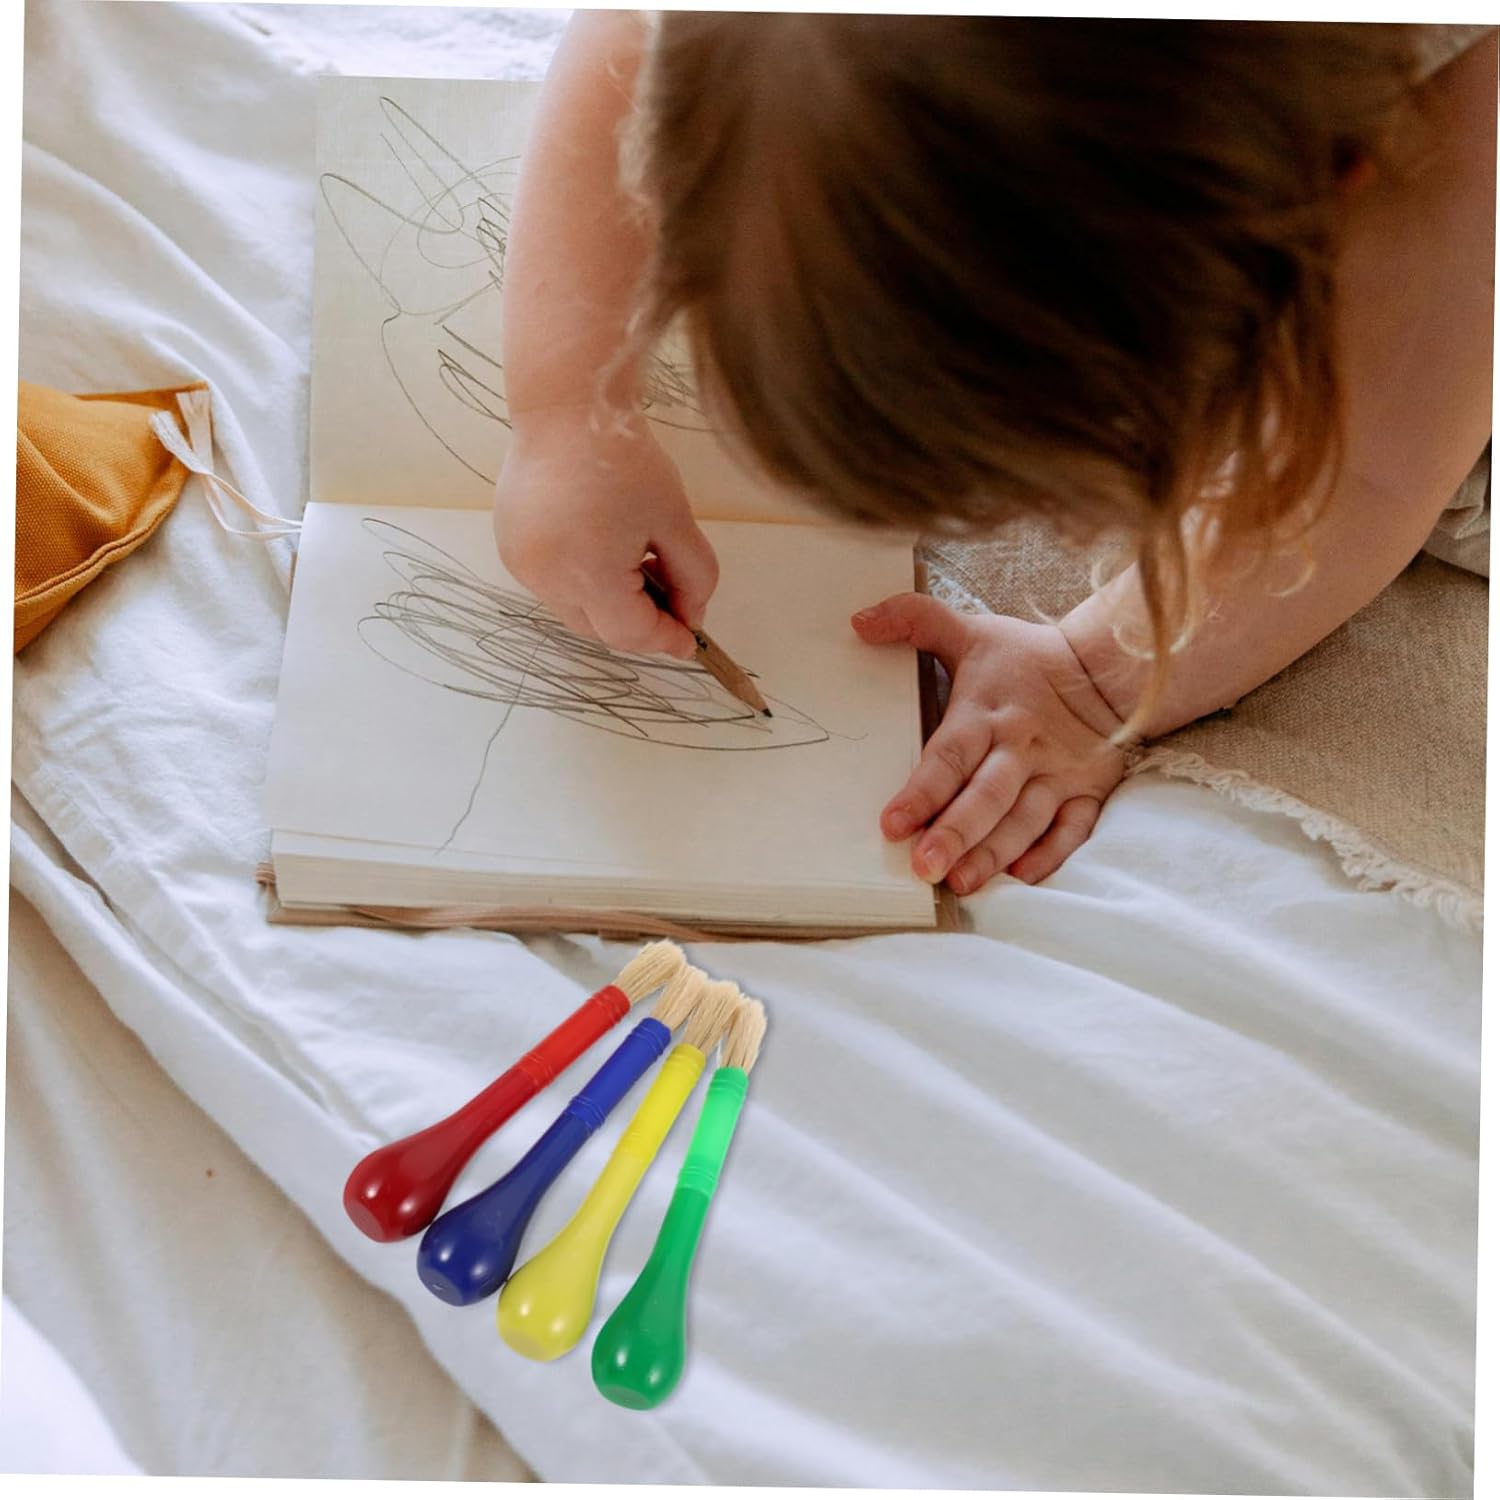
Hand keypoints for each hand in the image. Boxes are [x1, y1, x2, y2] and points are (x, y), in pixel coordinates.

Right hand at [493, 405, 718, 658]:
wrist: (568, 410)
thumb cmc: (626, 459)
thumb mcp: (676, 521)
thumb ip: (694, 578)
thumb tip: (691, 616)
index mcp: (588, 572)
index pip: (630, 634)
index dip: (664, 638)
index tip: (691, 639)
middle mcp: (546, 578)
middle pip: (600, 630)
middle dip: (638, 622)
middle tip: (671, 596)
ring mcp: (522, 566)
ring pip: (576, 611)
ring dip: (609, 603)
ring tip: (634, 558)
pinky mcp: (511, 550)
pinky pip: (554, 586)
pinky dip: (582, 581)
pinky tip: (601, 544)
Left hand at [852, 595, 1129, 893]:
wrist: (1111, 666)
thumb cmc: (1028, 658)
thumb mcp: (971, 631)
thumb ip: (914, 620)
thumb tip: (859, 620)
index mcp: (987, 712)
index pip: (950, 756)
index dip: (922, 792)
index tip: (892, 823)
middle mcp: (1022, 747)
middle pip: (988, 796)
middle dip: (957, 833)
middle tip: (926, 867)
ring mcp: (1058, 773)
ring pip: (1025, 820)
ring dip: (994, 853)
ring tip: (961, 882)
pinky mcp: (1088, 791)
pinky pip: (1072, 831)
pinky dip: (1049, 856)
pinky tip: (1019, 878)